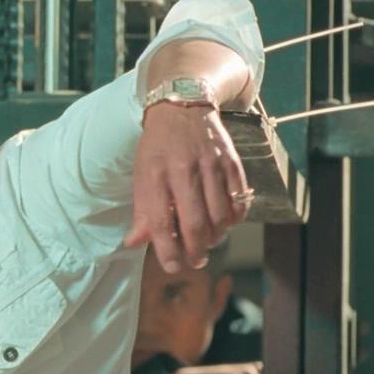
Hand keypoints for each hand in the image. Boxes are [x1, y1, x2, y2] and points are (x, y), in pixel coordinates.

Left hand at [124, 103, 249, 272]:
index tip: (173, 266)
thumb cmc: (157, 147)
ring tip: (208, 241)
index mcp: (155, 175)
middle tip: (195, 261)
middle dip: (195, 250)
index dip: (168, 250)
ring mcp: (210, 166)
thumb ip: (142, 210)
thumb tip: (134, 243)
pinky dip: (234, 218)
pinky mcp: (231, 162)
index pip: (161, 222)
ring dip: (216, 236)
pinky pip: (239, 199)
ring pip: (220, 215)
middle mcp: (183, 171)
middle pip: (195, 223)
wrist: (182, 108)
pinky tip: (226, 223)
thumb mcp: (141, 174)